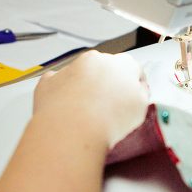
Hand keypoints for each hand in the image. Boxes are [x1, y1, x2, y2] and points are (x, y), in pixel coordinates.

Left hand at [33, 50, 149, 148]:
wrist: (72, 131)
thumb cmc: (107, 120)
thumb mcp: (142, 108)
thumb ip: (141, 93)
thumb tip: (137, 91)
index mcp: (122, 63)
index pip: (132, 69)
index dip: (133, 85)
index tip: (131, 97)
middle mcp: (96, 60)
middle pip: (106, 69)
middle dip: (108, 84)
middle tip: (110, 108)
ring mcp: (71, 68)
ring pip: (81, 75)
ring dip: (85, 89)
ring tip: (88, 115)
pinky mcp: (49, 81)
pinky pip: (58, 84)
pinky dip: (62, 94)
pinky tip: (68, 111)